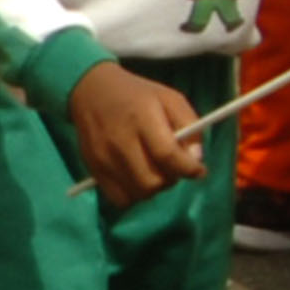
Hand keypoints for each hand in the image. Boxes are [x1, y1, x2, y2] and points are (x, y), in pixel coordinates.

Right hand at [66, 59, 205, 206]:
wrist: (91, 91)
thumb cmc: (136, 95)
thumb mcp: (170, 99)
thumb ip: (190, 124)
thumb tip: (195, 158)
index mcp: (142, 118)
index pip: (167, 155)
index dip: (188, 168)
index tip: (198, 170)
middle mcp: (120, 140)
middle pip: (153, 181)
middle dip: (170, 180)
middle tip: (172, 169)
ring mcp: (103, 157)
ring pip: (138, 193)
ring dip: (153, 188)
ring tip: (154, 171)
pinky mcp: (93, 168)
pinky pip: (120, 198)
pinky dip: (133, 194)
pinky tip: (136, 178)